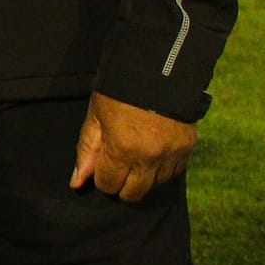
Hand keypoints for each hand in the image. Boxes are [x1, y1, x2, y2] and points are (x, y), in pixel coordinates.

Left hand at [69, 91, 196, 201]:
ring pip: (155, 185)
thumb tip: (77, 183)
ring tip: (136, 155)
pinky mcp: (188, 149)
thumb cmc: (118, 92)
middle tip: (117, 166)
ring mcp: (172, 155)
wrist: (157, 71)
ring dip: (143, 177)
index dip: (102, 178)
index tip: (102, 165)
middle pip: (134, 194)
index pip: (109, 185)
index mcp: (123, 149)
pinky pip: (173, 173)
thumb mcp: (96, 117)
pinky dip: (161, 169)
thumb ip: (87, 151)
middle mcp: (150, 158)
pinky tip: (153, 154)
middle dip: (121, 185)